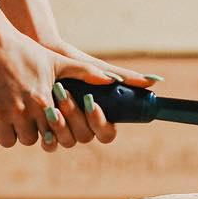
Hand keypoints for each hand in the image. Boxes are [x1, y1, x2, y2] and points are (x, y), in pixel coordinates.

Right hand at [0, 11, 114, 148]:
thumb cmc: (25, 50)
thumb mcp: (57, 61)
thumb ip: (85, 74)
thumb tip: (112, 81)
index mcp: (42, 101)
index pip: (53, 134)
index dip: (50, 129)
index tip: (45, 119)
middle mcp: (20, 110)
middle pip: (29, 140)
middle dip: (30, 131)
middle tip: (26, 118)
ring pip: (8, 142)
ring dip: (9, 133)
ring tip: (10, 117)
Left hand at [32, 37, 165, 153]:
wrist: (42, 55)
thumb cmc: (73, 62)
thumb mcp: (97, 68)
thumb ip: (124, 77)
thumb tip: (155, 81)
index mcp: (98, 116)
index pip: (107, 133)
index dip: (100, 123)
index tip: (92, 103)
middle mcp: (82, 127)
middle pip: (86, 136)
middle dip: (75, 116)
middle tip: (65, 95)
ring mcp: (63, 131)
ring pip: (67, 141)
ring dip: (60, 124)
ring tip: (50, 101)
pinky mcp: (44, 130)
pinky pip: (49, 144)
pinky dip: (46, 134)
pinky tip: (42, 116)